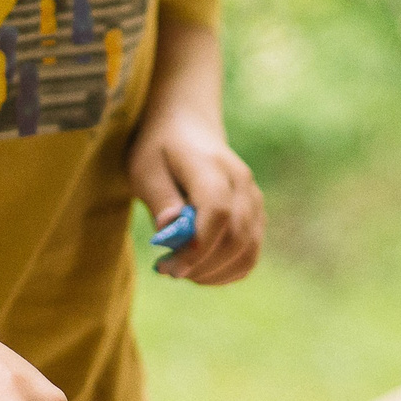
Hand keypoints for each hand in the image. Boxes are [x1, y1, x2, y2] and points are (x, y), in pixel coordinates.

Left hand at [128, 112, 263, 284]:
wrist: (189, 127)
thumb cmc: (160, 150)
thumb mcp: (145, 168)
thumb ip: (160, 198)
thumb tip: (170, 230)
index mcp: (211, 165)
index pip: (217, 211)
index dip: (197, 246)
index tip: (169, 265)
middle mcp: (241, 182)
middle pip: (237, 237)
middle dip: (202, 266)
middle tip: (168, 270)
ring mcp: (254, 199)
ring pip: (248, 250)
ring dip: (215, 273)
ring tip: (183, 271)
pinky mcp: (256, 215)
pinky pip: (250, 254)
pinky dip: (227, 272)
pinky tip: (201, 271)